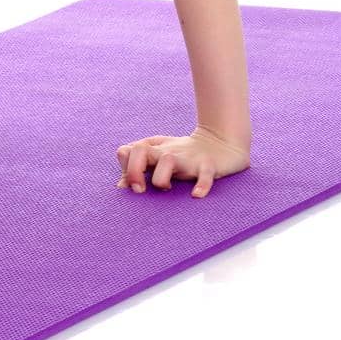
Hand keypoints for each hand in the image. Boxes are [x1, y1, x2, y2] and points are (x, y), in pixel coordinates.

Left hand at [116, 124, 250, 197]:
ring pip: (168, 160)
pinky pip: (205, 174)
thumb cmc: (183, 156)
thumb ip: (139, 169)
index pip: (127, 151)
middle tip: (139, 190)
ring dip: (161, 178)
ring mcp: (188, 158)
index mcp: (154, 149)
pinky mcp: (208, 165)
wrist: (220, 144)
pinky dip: (201, 185)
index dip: (125, 168)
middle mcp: (168, 151)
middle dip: (134, 170)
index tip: (131, 185)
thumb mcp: (158, 159)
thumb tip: (120, 186)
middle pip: (141, 150)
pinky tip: (197, 195)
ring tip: (166, 189)